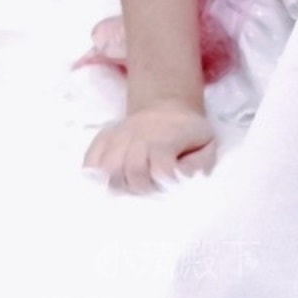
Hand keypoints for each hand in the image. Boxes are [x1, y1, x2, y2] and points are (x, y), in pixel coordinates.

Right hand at [84, 100, 216, 193]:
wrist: (167, 109)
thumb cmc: (189, 134)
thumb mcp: (206, 145)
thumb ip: (199, 166)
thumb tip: (181, 181)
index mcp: (165, 137)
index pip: (160, 169)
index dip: (165, 184)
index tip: (170, 187)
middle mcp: (138, 135)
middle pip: (130, 170)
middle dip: (141, 187)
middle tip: (150, 189)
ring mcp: (117, 135)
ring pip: (107, 167)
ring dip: (119, 184)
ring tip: (131, 185)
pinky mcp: (103, 138)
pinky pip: (90, 160)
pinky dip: (96, 175)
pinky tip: (108, 181)